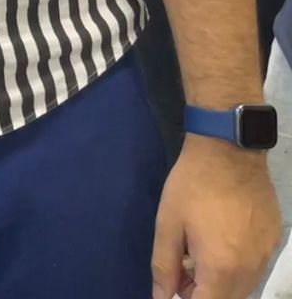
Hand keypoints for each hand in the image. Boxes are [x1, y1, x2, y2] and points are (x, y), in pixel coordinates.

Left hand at [152, 136, 277, 298]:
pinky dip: (237, 266)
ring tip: (199, 252)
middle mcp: (250, 269)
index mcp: (221, 267)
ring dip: (221, 282)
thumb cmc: (192, 186)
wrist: (229, 152)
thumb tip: (161, 297)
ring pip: (244, 287)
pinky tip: (221, 240)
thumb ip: (165, 266)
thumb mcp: (168, 224)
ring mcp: (266, 256)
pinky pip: (255, 268)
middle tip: (183, 268)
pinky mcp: (274, 241)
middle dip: (203, 293)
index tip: (176, 282)